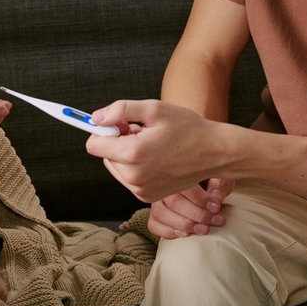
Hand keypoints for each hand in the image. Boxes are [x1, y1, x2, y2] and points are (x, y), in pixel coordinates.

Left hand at [85, 100, 238, 202]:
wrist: (213, 153)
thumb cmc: (187, 128)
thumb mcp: (154, 109)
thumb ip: (120, 110)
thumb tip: (95, 118)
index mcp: (132, 154)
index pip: (93, 144)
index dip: (104, 130)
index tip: (122, 124)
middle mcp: (133, 177)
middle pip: (103, 155)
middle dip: (118, 142)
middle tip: (144, 133)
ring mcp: (140, 190)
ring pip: (115, 167)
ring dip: (126, 155)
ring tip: (152, 145)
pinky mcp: (147, 196)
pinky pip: (128, 178)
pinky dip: (136, 167)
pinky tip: (156, 158)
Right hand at [146, 178, 235, 239]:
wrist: (202, 189)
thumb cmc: (211, 180)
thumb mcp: (219, 177)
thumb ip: (219, 183)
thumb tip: (215, 195)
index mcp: (178, 171)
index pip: (183, 185)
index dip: (200, 199)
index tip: (216, 207)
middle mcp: (162, 184)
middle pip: (173, 201)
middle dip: (197, 214)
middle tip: (216, 220)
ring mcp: (156, 200)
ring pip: (160, 213)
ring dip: (184, 224)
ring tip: (203, 229)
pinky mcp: (154, 215)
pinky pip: (153, 224)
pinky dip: (168, 231)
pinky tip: (185, 233)